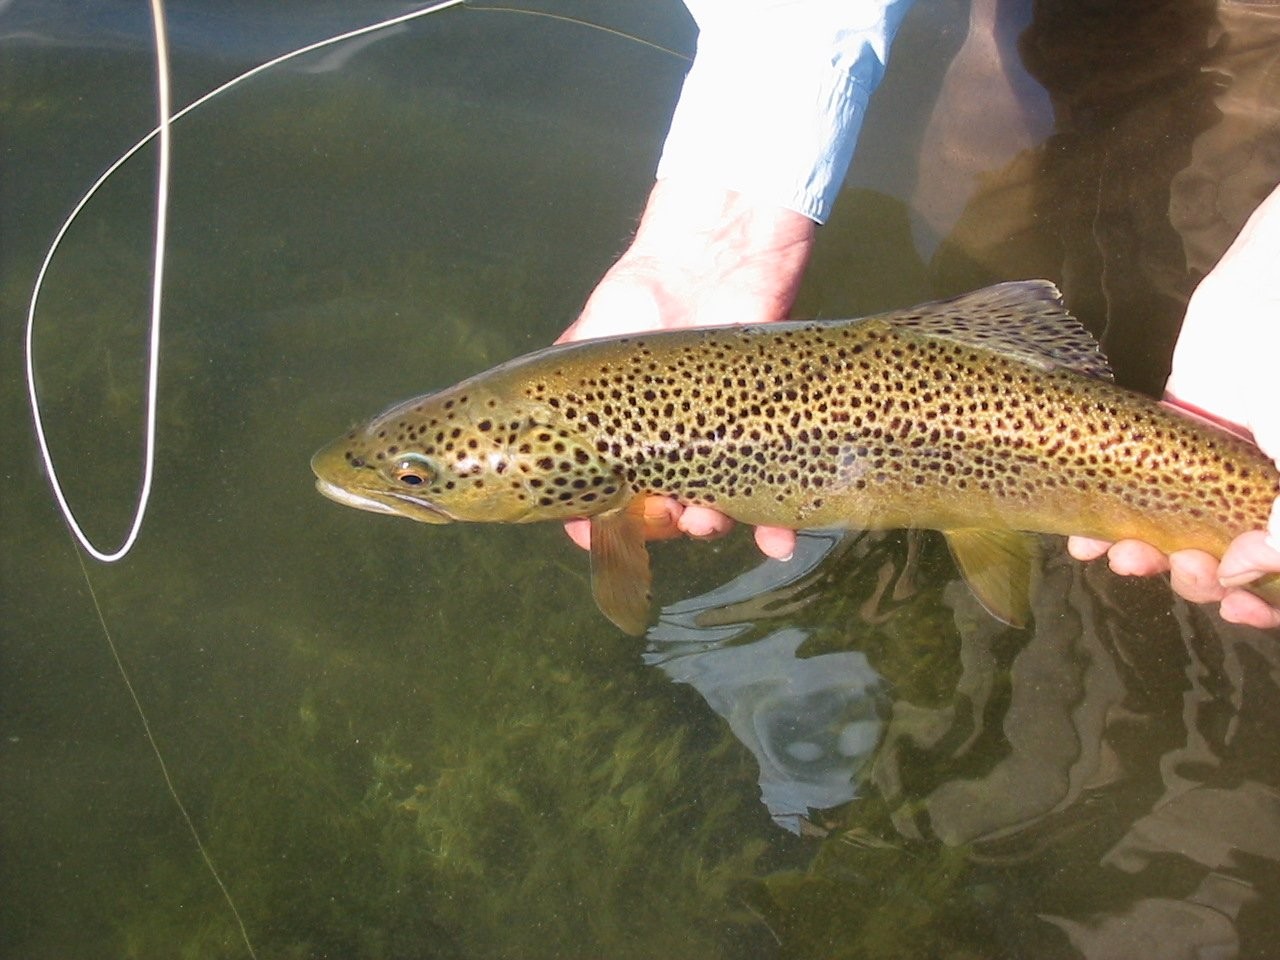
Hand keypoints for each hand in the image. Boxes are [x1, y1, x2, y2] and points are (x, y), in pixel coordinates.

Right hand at [559, 178, 812, 559]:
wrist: (712, 259)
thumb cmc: (642, 299)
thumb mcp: (589, 345)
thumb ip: (561, 394)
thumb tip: (523, 444)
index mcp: (620, 438)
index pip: (601, 502)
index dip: (595, 527)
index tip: (593, 530)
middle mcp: (667, 451)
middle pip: (660, 517)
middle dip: (660, 527)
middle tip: (661, 511)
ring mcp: (716, 447)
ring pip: (713, 511)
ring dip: (709, 526)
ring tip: (706, 518)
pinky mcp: (764, 435)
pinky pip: (771, 490)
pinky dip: (775, 526)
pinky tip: (777, 542)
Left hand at [1068, 184, 1279, 629]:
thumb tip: (1238, 574)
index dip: (1266, 605)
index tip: (1239, 610)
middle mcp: (1258, 486)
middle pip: (1227, 558)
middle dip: (1198, 578)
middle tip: (1181, 571)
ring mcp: (1213, 459)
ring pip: (1175, 527)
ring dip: (1147, 555)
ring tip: (1123, 556)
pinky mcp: (1173, 427)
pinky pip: (1134, 482)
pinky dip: (1109, 515)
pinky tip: (1085, 541)